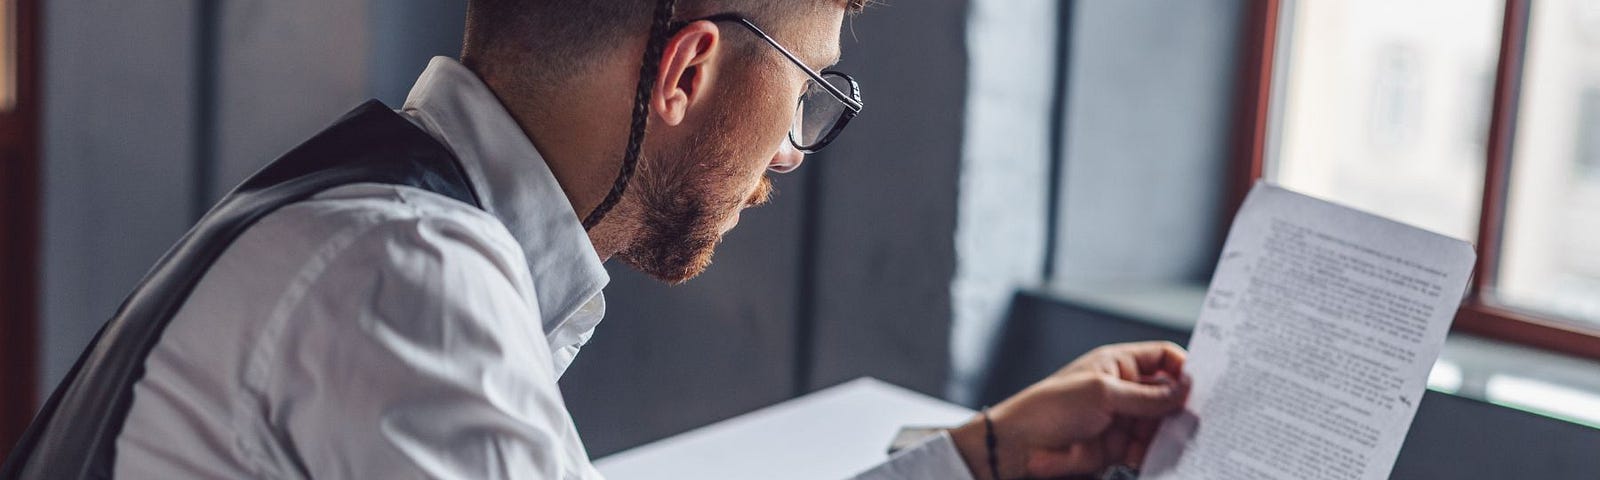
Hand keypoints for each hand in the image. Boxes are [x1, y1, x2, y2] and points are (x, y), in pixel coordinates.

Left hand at [949, 341, 1189, 479]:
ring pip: (1161, 425)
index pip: (1163, 358)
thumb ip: (1146, 396)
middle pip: (1167, 394)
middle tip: (1200, 418)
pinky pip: (1148, 449)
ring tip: (1181, 441)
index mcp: (1118, 364)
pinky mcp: (1118, 446)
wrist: (1021, 446)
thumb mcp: (1102, 393)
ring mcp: (1122, 419)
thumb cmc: (1049, 407)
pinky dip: (1157, 454)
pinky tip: (1162, 457)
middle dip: (1183, 406)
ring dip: (1171, 434)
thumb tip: (1184, 390)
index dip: (1184, 368)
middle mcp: (1123, 390)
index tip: (1203, 385)